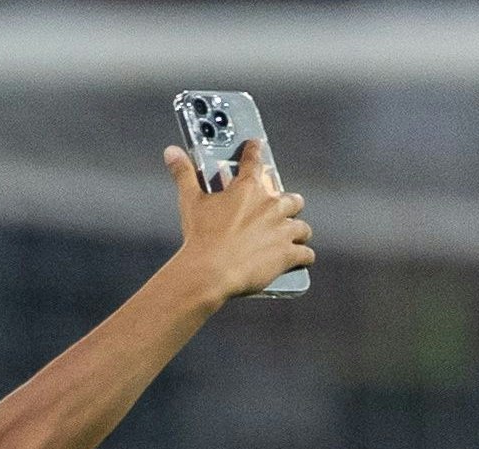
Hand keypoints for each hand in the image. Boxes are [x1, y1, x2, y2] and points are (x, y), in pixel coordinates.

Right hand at [164, 139, 314, 304]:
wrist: (209, 272)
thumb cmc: (200, 238)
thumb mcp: (190, 203)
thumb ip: (183, 174)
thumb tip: (172, 152)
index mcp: (248, 189)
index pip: (254, 162)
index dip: (255, 152)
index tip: (257, 146)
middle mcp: (271, 206)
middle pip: (292, 199)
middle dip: (287, 206)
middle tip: (275, 214)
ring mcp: (283, 230)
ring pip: (302, 227)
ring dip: (296, 233)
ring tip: (287, 239)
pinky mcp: (288, 254)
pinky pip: (306, 253)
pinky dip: (302, 257)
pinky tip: (297, 260)